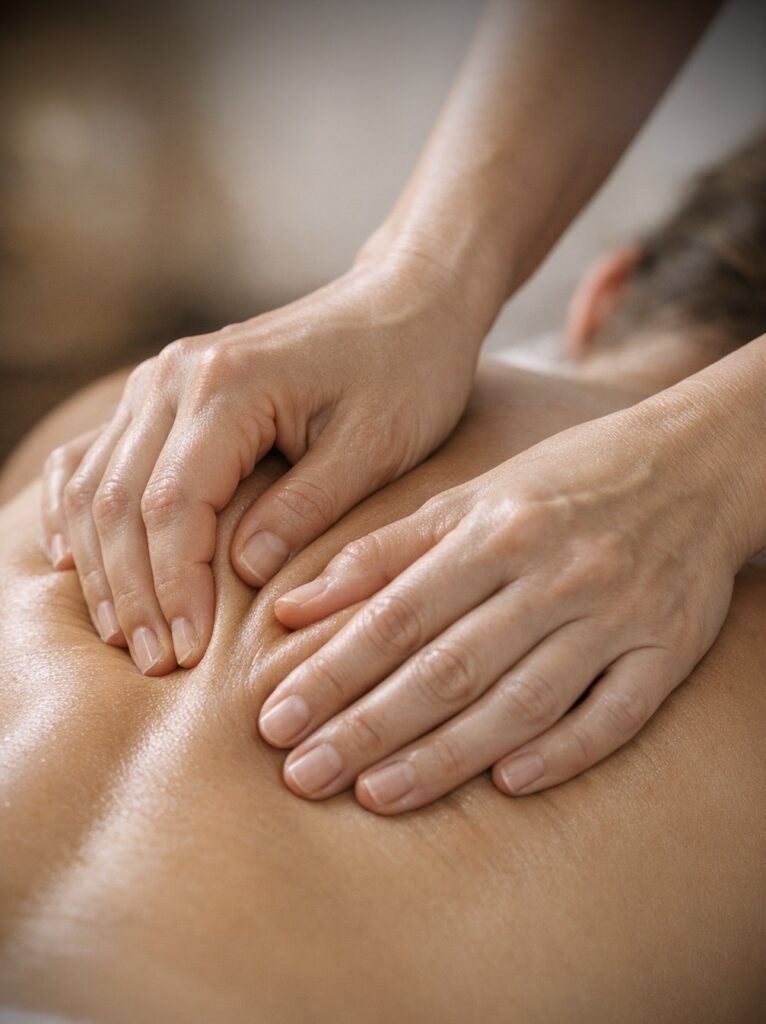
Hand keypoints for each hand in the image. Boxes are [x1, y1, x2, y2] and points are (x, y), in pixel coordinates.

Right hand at [42, 250, 484, 674]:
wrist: (405, 303)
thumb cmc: (405, 372)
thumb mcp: (376, 446)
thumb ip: (306, 508)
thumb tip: (243, 573)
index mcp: (227, 386)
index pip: (171, 507)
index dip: (173, 589)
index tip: (188, 654)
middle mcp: (175, 376)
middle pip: (119, 501)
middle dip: (132, 592)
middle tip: (153, 663)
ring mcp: (162, 379)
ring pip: (97, 481)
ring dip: (102, 564)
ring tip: (124, 635)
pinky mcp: (165, 390)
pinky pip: (99, 453)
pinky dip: (80, 510)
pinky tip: (77, 559)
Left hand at [259, 388, 751, 812]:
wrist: (698, 463)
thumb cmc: (565, 481)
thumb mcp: (468, 497)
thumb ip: (380, 553)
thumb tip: (288, 606)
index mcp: (495, 530)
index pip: (397, 613)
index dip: (333, 670)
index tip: (276, 719)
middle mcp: (553, 573)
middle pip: (449, 665)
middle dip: (369, 727)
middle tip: (304, 776)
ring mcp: (615, 615)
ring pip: (522, 700)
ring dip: (446, 755)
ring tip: (377, 795)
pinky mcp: (668, 649)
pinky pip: (616, 713)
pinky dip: (565, 751)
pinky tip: (508, 785)